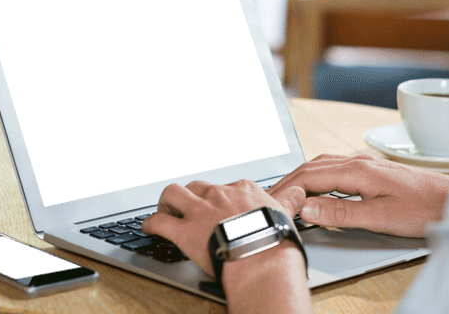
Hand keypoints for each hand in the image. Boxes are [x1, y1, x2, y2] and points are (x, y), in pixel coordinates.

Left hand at [142, 179, 307, 276]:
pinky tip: (149, 229)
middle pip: (196, 186)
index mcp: (243, 190)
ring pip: (172, 194)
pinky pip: (159, 222)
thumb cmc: (275, 242)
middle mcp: (219, 194)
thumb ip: (288, 201)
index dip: (217, 198)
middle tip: (187, 208)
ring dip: (165, 203)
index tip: (217, 207)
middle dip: (189, 196)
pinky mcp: (184, 231)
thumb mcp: (286, 214)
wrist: (263, 261)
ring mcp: (200, 211)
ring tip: (164, 211)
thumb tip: (300, 191)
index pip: (224, 187)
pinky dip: (150, 224)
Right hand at [267, 153, 448, 237]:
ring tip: (288, 192)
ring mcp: (365, 163)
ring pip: (323, 164)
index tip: (272, 201)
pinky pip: (335, 168)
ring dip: (303, 177)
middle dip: (289, 180)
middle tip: (271, 197)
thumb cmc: (423, 208)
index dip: (287, 188)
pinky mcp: (372, 170)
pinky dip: (318, 176)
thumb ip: (341, 212)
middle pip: (313, 166)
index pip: (310, 176)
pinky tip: (317, 187)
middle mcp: (358, 161)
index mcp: (357, 170)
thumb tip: (307, 208)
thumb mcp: (379, 218)